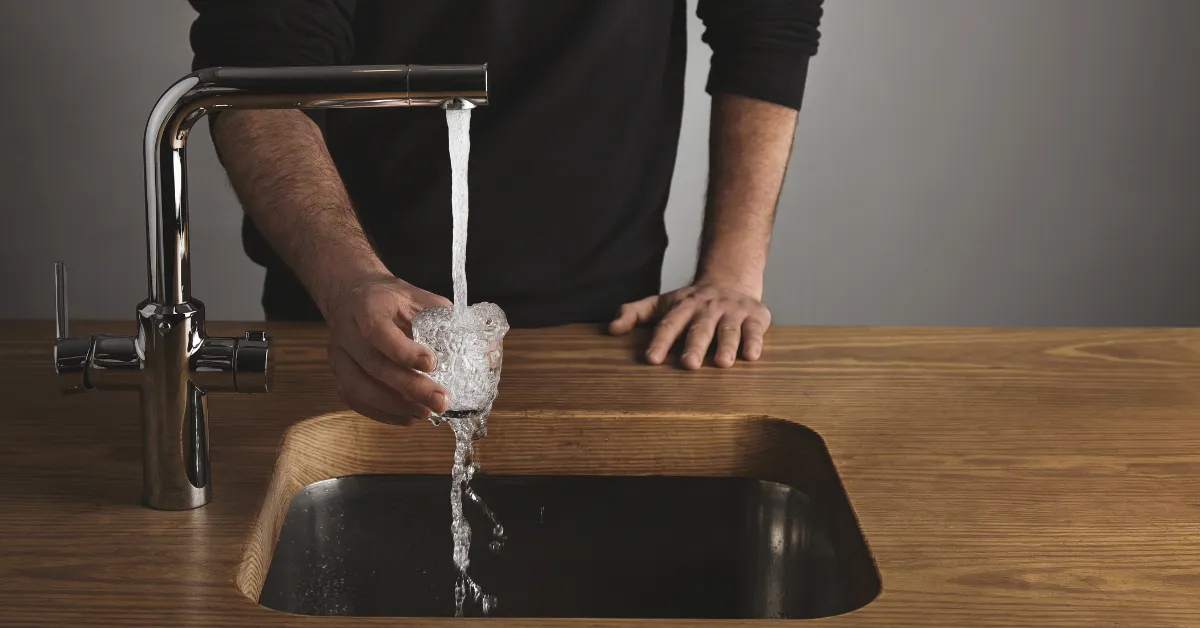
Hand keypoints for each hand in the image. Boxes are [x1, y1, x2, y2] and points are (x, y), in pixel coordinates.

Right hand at [323, 274, 451, 424]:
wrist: (352, 296)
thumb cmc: (390, 300)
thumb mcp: (416, 296)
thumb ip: (443, 318)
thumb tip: (484, 346)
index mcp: (367, 307)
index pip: (379, 331)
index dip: (404, 351)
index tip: (431, 363)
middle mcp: (347, 332)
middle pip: (374, 365)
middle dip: (410, 387)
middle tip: (440, 400)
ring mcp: (338, 356)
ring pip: (360, 388)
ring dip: (395, 406)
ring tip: (426, 413)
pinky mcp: (338, 375)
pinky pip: (356, 400)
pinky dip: (382, 413)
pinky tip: (408, 417)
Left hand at [608, 280, 770, 368]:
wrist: (731, 278)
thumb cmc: (691, 301)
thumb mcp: (661, 303)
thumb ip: (635, 313)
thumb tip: (611, 329)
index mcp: (683, 307)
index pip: (669, 325)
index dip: (660, 341)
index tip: (652, 358)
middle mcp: (707, 309)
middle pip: (699, 328)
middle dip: (694, 346)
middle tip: (688, 364)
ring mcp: (732, 311)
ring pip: (728, 330)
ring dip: (726, 346)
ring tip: (722, 364)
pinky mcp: (755, 316)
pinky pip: (754, 329)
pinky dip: (754, 341)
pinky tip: (751, 355)